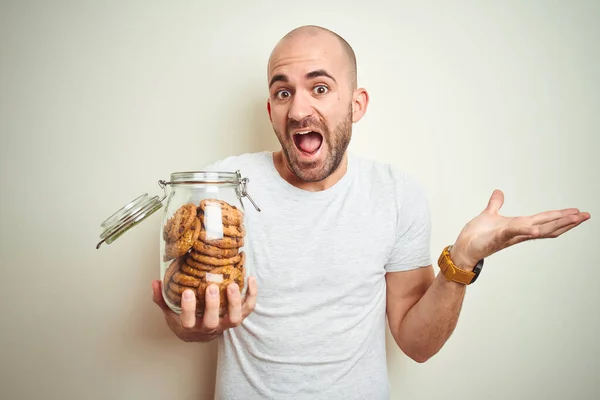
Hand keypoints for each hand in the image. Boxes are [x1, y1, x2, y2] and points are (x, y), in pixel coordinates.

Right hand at [152, 277, 257, 341]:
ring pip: (234, 319)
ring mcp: (225, 323)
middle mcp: (210, 328)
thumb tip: (156, 282)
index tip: (187, 292)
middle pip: (212, 321)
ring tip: (232, 284)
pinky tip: (251, 279)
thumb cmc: (187, 320)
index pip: (188, 322)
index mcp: (192, 327)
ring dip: (235, 302)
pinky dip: (251, 295)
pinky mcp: (238, 317)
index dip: (188, 309)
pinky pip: (248, 309)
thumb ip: (162, 298)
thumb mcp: (171, 312)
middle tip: (211, 287)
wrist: (201, 334)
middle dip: (213, 305)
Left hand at [451, 189, 590, 269]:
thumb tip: (498, 192)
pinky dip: (525, 230)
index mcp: (518, 226)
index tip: (577, 212)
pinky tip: (536, 228)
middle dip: (568, 221)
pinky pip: (514, 232)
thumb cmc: (476, 236)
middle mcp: (519, 232)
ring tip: (574, 218)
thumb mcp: (488, 215)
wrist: (463, 249)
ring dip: (557, 224)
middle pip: (548, 226)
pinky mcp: (498, 237)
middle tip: (586, 215)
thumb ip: (495, 204)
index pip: (545, 220)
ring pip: (538, 230)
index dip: (561, 216)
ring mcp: (510, 236)